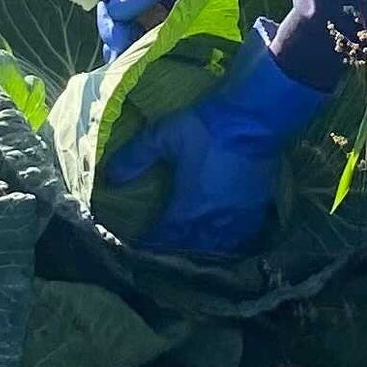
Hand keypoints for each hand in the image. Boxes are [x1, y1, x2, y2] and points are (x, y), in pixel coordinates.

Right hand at [95, 0, 307, 58]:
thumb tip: (113, 14)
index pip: (110, 11)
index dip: (112, 29)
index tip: (123, 44)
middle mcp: (138, 2)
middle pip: (118, 31)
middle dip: (120, 50)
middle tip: (129, 69)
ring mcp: (154, 18)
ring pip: (134, 43)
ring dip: (135, 59)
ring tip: (139, 76)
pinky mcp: (172, 30)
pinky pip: (156, 48)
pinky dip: (153, 60)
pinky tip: (157, 72)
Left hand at [105, 41, 333, 255]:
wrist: (254, 117)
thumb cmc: (207, 127)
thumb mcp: (164, 135)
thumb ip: (136, 157)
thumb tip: (110, 177)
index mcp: (188, 208)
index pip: (165, 238)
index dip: (151, 243)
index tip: (140, 243)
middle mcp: (213, 220)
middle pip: (191, 247)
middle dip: (176, 249)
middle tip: (164, 247)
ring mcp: (238, 217)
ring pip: (218, 247)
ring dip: (202, 248)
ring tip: (192, 247)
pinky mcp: (256, 208)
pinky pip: (241, 237)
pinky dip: (228, 242)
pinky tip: (223, 238)